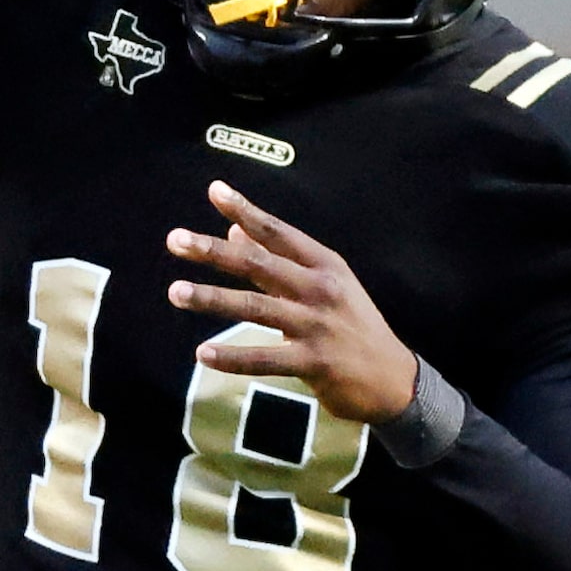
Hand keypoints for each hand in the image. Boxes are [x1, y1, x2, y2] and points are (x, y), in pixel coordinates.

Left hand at [167, 180, 417, 422]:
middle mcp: (320, 289)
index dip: (245, 210)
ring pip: (255, 307)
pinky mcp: (314, 363)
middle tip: (175, 240)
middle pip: (259, 263)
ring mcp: (317, 326)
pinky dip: (232, 357)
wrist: (395, 380)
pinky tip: (202, 354)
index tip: (214, 191)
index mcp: (324, 265)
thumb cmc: (353, 326)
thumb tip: (233, 230)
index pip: (277, 232)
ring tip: (176, 292)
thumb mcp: (326, 285)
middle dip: (214, 250)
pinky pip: (265, 358)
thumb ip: (279, 260)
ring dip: (212, 298)